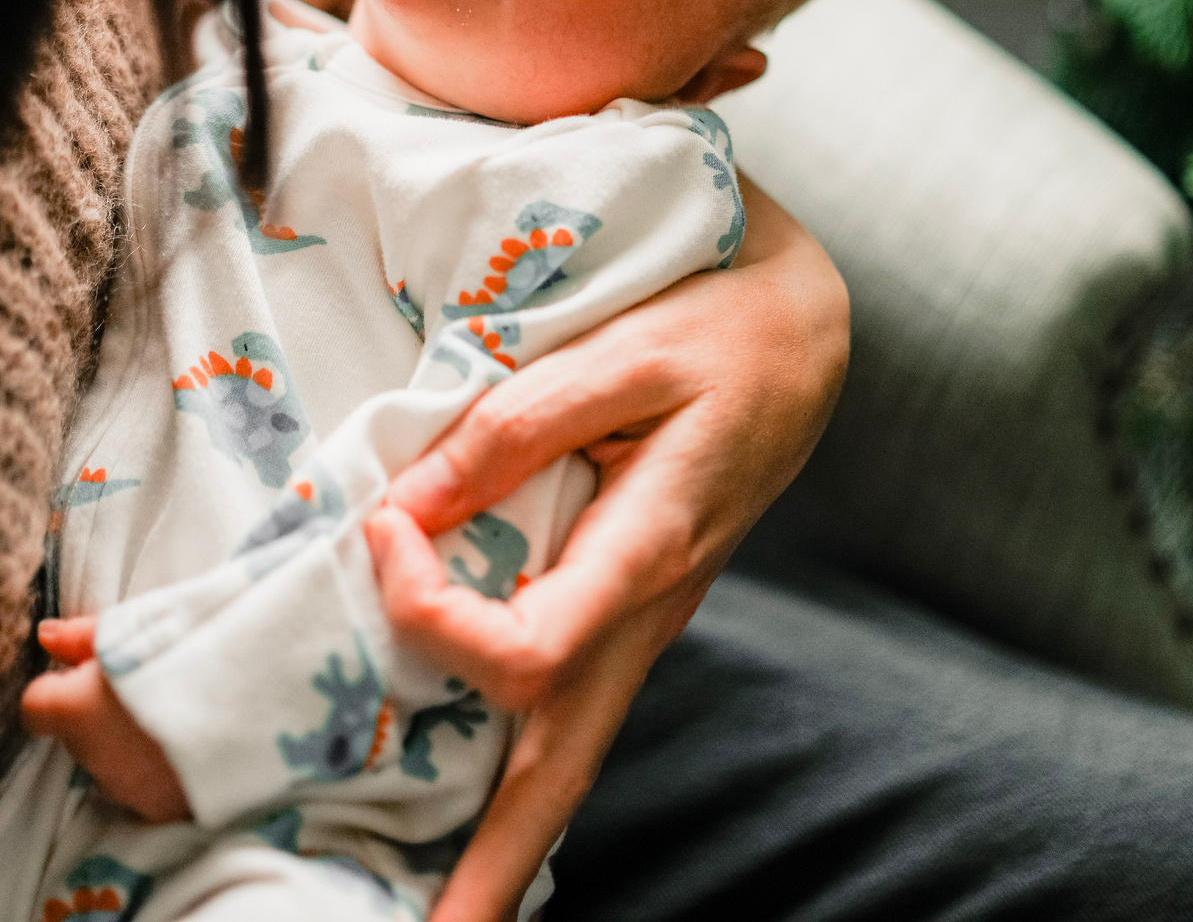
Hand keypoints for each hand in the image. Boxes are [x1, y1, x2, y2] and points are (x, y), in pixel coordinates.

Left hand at [20, 616, 192, 822]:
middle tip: (149, 683)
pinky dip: (162, 768)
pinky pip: (147, 786)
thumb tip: (45, 636)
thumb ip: (87, 636)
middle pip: (78, 735)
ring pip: (112, 764)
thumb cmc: (201, 646)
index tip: (95, 673)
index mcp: (78, 709)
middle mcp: (94, 758)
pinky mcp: (165, 810)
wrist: (270, 695)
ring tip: (180, 710)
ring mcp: (129, 791)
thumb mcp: (145, 623)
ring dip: (131, 743)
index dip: (62, 688)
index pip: (37, 706)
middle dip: (101, 713)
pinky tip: (194, 742)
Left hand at [367, 178, 847, 921]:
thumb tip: (407, 505)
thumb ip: (513, 426)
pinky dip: (523, 784)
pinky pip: (573, 716)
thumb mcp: (623, 349)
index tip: (384, 530)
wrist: (808, 339)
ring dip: (505, 848)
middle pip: (563, 769)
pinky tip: (479, 815)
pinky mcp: (631, 611)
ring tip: (443, 921)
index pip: (526, 649)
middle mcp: (647, 612)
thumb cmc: (721, 329)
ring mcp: (643, 625)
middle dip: (496, 867)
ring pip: (570, 758)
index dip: (433, 613)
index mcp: (649, 550)